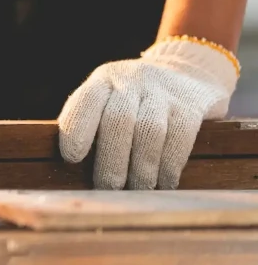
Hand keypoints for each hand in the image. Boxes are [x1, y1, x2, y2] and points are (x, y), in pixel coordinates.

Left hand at [58, 38, 239, 188]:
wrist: (187, 73)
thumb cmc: (134, 101)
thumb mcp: (109, 99)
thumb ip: (91, 123)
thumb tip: (74, 170)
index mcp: (104, 80)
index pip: (86, 100)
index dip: (77, 129)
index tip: (72, 159)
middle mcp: (132, 80)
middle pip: (119, 121)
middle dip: (112, 161)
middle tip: (108, 189)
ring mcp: (164, 90)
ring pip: (150, 131)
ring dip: (142, 169)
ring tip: (136, 191)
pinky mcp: (192, 103)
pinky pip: (180, 137)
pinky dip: (169, 166)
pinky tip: (164, 184)